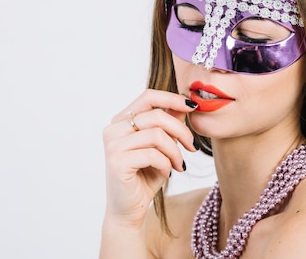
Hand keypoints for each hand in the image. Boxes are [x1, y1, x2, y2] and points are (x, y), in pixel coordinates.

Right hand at [102, 89, 197, 227]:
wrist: (128, 210)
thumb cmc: (144, 176)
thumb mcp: (161, 146)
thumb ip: (168, 124)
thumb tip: (184, 104)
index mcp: (121, 120)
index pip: (148, 96)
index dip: (172, 98)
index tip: (193, 107)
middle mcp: (113, 129)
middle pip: (157, 116)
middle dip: (181, 131)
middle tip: (193, 147)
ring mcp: (113, 145)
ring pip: (157, 135)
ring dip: (175, 151)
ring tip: (179, 165)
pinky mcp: (117, 162)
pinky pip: (153, 154)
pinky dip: (166, 164)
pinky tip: (166, 172)